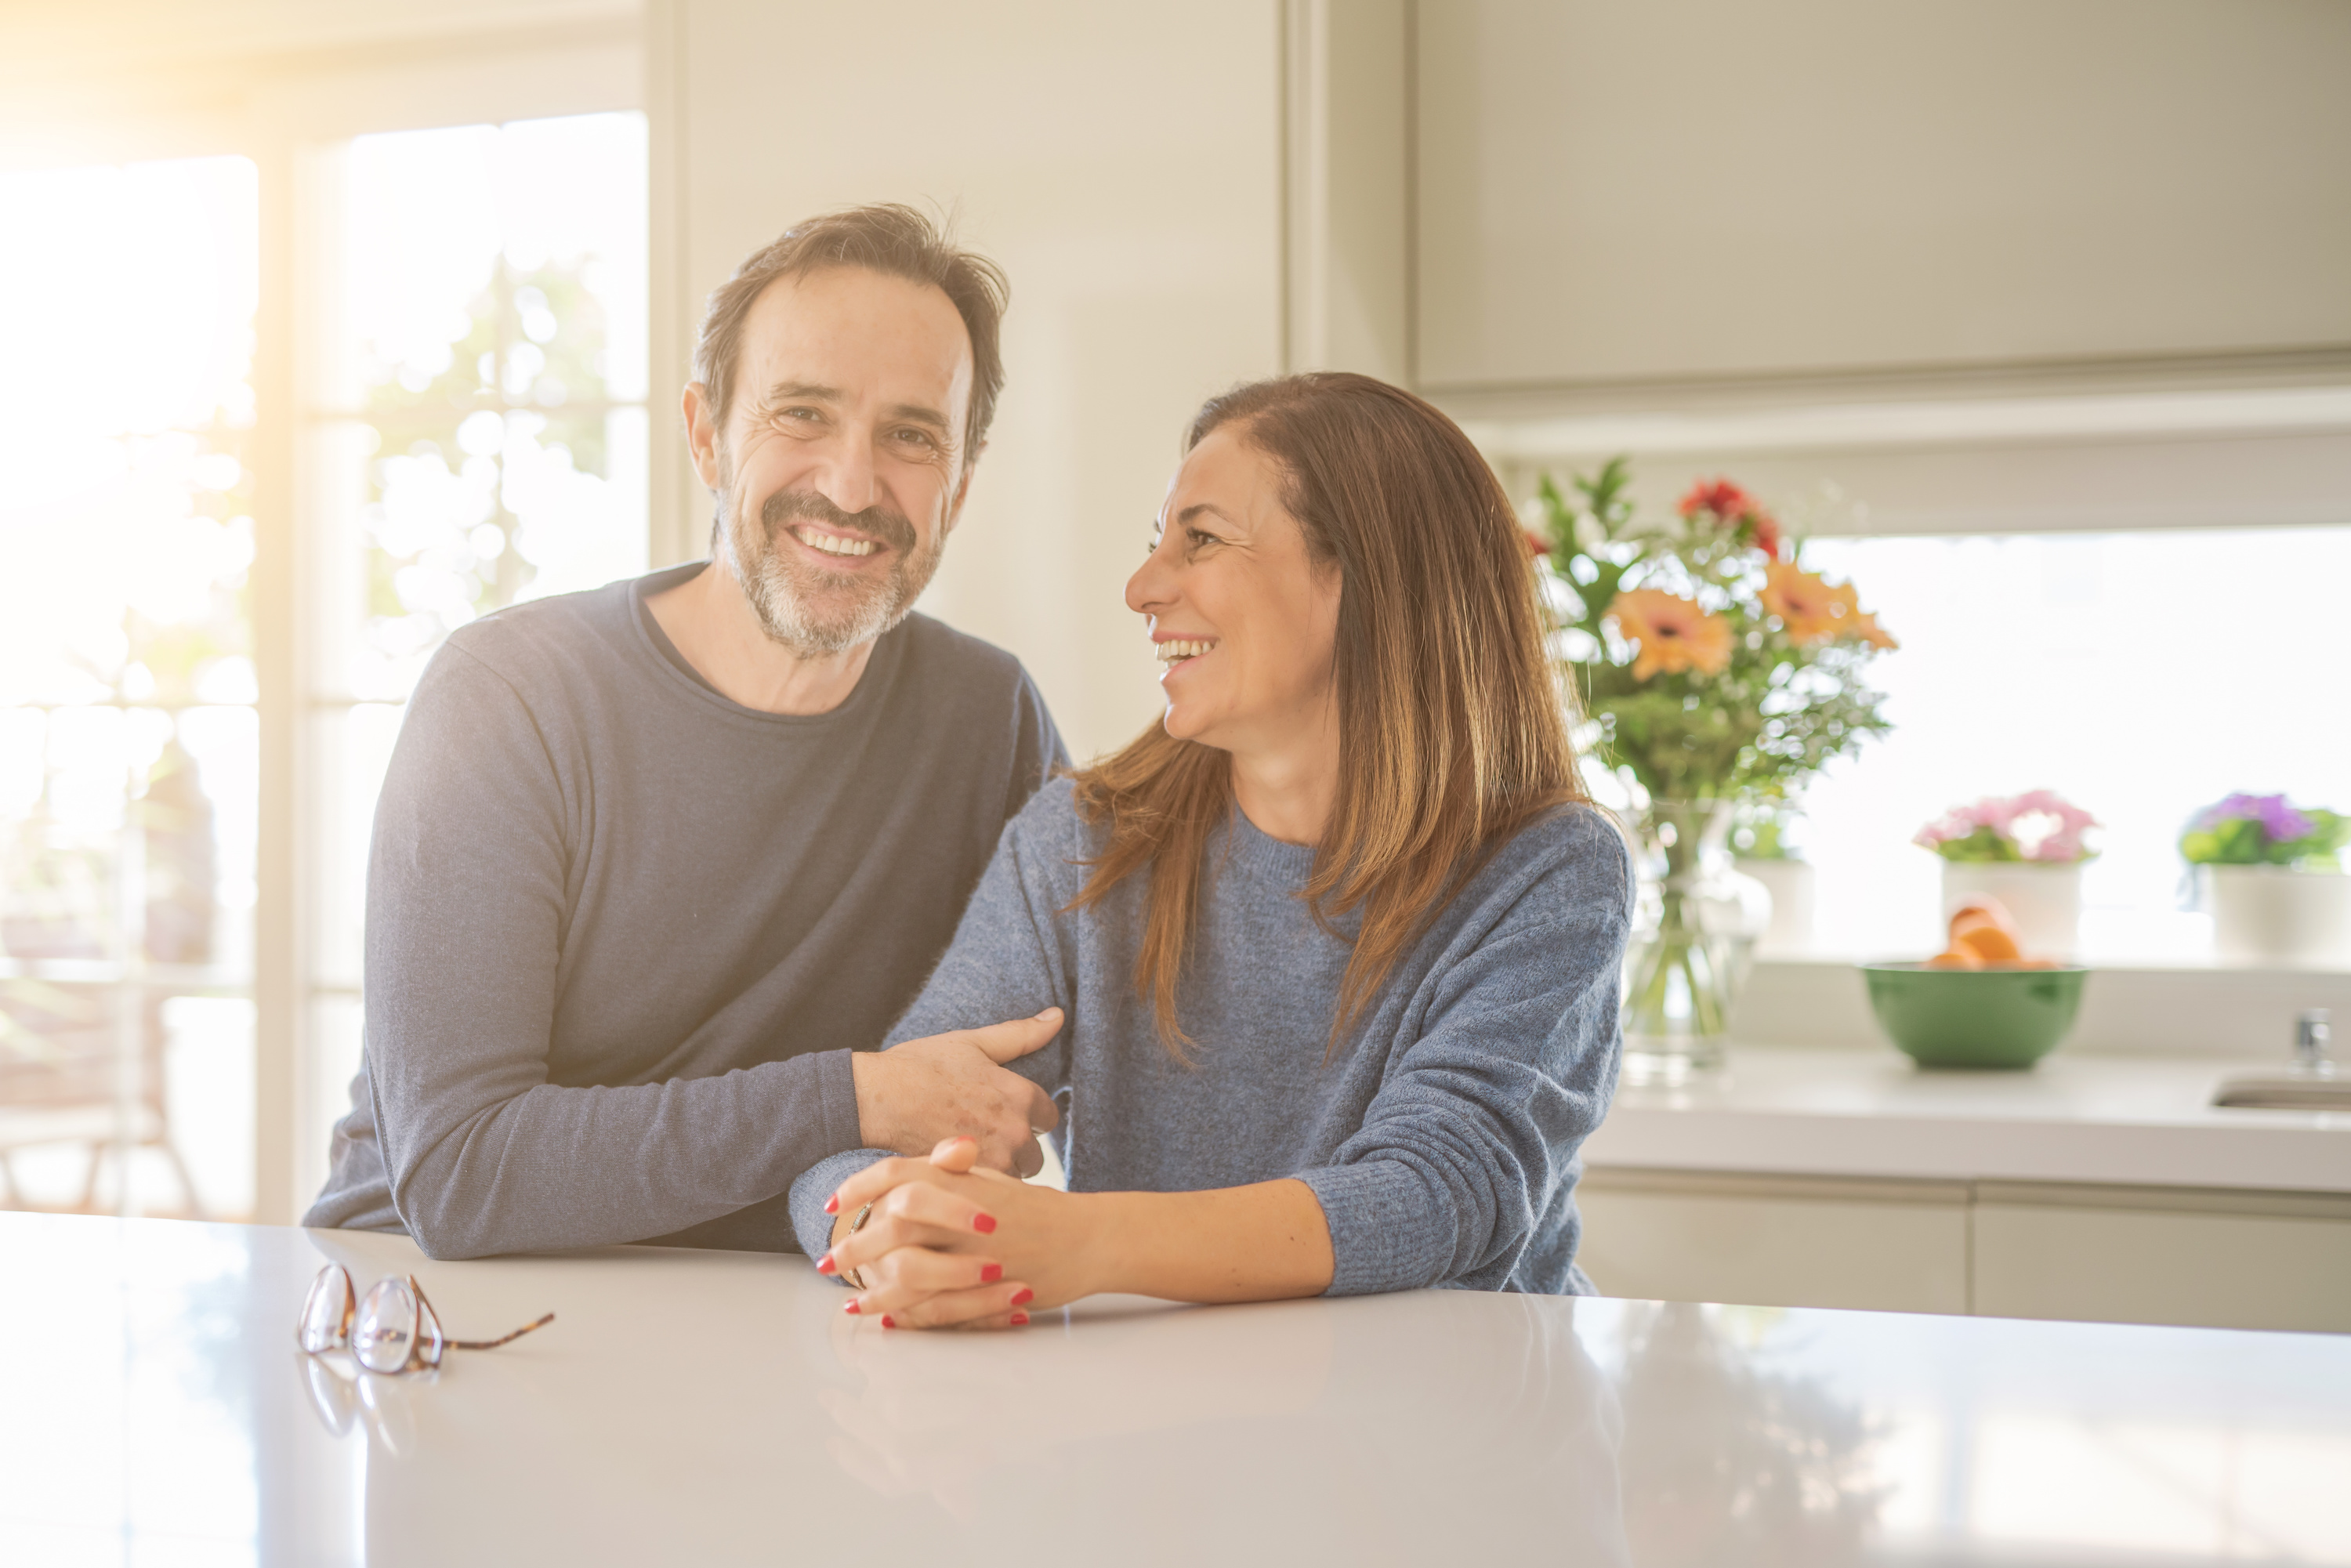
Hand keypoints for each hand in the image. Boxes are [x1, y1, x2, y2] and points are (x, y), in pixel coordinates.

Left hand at [824, 1137, 1105, 1328]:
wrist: (1090, 1239)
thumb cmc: (1040, 1211)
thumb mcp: (993, 1180)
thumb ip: (950, 1173)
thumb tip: (906, 1171)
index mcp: (962, 1179)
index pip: (895, 1175)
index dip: (857, 1188)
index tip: (832, 1206)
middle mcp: (964, 1213)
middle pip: (890, 1225)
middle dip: (853, 1246)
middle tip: (828, 1261)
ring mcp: (975, 1254)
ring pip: (906, 1271)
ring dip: (872, 1289)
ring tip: (852, 1300)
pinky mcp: (987, 1291)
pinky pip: (935, 1307)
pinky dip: (906, 1314)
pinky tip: (889, 1317)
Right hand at [851, 1009, 1062, 1176]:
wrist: (876, 1099)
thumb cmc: (921, 1066)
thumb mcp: (974, 1043)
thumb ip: (1022, 1034)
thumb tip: (1058, 1015)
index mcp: (1022, 1096)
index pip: (1048, 1117)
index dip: (1026, 1115)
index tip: (999, 1113)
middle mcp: (1016, 1132)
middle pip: (1034, 1154)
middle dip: (1013, 1148)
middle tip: (978, 1136)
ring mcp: (994, 1162)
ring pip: (1013, 1177)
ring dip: (996, 1170)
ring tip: (965, 1154)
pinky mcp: (970, 1184)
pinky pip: (988, 1193)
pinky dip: (975, 1185)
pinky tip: (955, 1170)